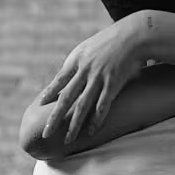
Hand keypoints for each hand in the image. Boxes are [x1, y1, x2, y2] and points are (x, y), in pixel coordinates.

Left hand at [40, 15, 147, 143]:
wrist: (134, 35)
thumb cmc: (113, 41)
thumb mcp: (90, 46)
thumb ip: (80, 61)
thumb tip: (71, 74)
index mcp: (76, 59)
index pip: (59, 80)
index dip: (49, 93)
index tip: (40, 104)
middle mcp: (84, 70)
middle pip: (66, 98)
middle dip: (55, 117)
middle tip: (46, 133)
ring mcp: (98, 78)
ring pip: (82, 106)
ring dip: (73, 125)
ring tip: (67, 140)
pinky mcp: (113, 83)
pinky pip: (102, 106)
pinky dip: (96, 120)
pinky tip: (90, 132)